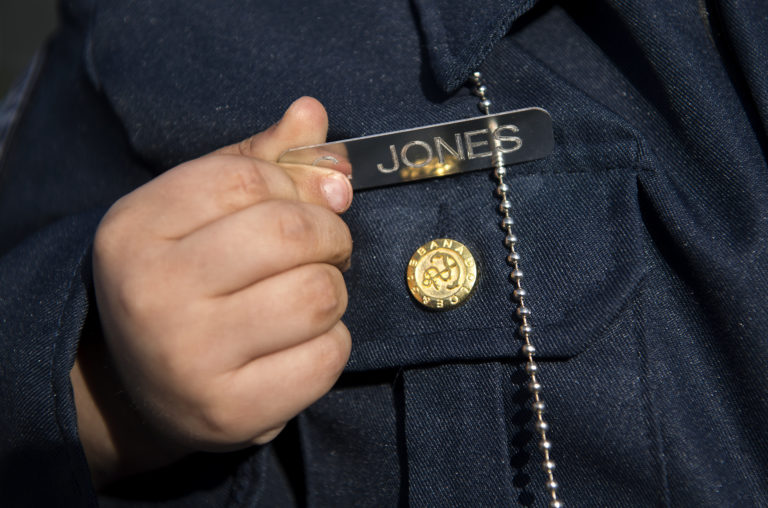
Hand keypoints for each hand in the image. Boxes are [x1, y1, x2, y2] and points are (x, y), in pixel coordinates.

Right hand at [71, 97, 352, 486]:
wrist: (143, 387)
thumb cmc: (184, 282)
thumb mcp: (200, 212)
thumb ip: (257, 159)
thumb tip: (314, 114)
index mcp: (134, 229)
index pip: (246, 177)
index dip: (294, 185)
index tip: (300, 203)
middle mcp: (151, 293)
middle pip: (289, 234)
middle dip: (329, 235)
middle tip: (324, 249)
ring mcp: (189, 358)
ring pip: (317, 296)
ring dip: (332, 290)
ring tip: (308, 296)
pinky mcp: (232, 412)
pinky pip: (327, 357)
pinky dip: (333, 343)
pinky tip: (303, 343)